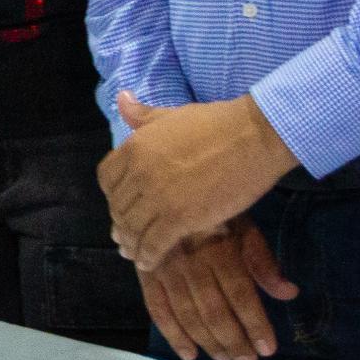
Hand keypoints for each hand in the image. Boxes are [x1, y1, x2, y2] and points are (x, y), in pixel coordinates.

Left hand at [99, 91, 299, 269]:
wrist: (252, 137)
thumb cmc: (216, 123)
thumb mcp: (171, 115)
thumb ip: (143, 115)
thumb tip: (122, 99)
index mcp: (134, 147)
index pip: (106, 178)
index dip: (112, 194)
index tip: (121, 204)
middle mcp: (139, 173)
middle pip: (119, 206)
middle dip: (121, 222)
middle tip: (125, 235)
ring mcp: (158, 196)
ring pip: (133, 228)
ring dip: (131, 243)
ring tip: (133, 253)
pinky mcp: (181, 218)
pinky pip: (154, 243)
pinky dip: (148, 255)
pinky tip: (149, 261)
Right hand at [134, 218, 296, 359]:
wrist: (162, 190)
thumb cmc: (211, 211)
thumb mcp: (242, 226)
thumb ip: (263, 260)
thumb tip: (289, 293)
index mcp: (218, 248)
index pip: (240, 294)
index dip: (255, 324)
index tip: (268, 349)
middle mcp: (191, 262)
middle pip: (213, 310)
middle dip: (233, 341)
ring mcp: (165, 269)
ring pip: (187, 315)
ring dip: (208, 342)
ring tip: (225, 358)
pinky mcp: (145, 273)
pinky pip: (156, 309)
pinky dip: (171, 334)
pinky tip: (188, 353)